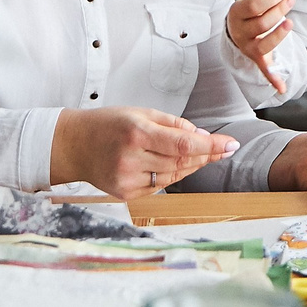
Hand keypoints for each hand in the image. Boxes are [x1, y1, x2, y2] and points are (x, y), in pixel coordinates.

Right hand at [47, 105, 235, 199]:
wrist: (74, 145)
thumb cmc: (108, 124)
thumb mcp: (141, 112)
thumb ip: (173, 124)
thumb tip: (202, 137)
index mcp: (137, 133)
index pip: (183, 145)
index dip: (211, 147)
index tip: (232, 144)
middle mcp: (131, 159)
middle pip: (181, 162)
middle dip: (206, 155)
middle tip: (224, 148)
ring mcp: (128, 180)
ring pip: (173, 176)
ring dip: (192, 166)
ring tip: (203, 155)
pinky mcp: (125, 194)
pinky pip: (159, 186)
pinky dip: (172, 175)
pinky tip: (177, 165)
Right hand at [225, 0, 293, 93]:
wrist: (235, 29)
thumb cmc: (248, 11)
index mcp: (236, 14)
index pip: (253, 6)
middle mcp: (239, 32)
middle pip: (261, 24)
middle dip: (279, 11)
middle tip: (291, 1)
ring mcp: (247, 47)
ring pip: (264, 44)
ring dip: (280, 34)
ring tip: (290, 22)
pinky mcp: (256, 58)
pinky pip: (264, 70)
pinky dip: (273, 80)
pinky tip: (282, 88)